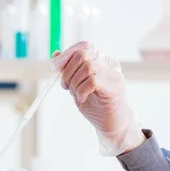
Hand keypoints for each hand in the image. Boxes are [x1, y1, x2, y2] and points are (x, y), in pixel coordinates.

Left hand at [53, 41, 144, 155]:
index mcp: (100, 60)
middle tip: (66, 87)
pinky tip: (82, 98)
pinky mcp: (113, 87)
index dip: (66, 55)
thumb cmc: (95, 106)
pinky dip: (81, 90)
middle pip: (83, 54)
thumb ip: (69, 70)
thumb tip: (55, 55)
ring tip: (76, 94)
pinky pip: (92, 81)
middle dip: (67, 72)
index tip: (55, 69)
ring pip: (87, 67)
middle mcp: (108, 63)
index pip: (83, 46)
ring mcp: (112, 74)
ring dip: (74, 83)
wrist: (111, 124)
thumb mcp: (77, 85)